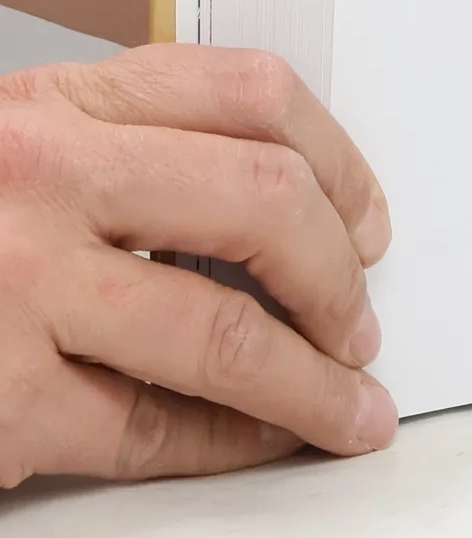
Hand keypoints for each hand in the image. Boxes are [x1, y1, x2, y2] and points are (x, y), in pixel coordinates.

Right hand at [0, 45, 395, 484]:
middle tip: (364, 318)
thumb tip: (292, 211)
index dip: (340, 161)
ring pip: (228, 335)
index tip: (370, 219)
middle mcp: (42, 178)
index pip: (251, 93)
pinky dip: (234, 443)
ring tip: (353, 404)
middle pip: (266, 205)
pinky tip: (270, 442)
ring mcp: (16, 290)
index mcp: (56, 102)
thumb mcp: (16, 145)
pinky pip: (155, 429)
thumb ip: (131, 148)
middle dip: (341, 274)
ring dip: (317, 382)